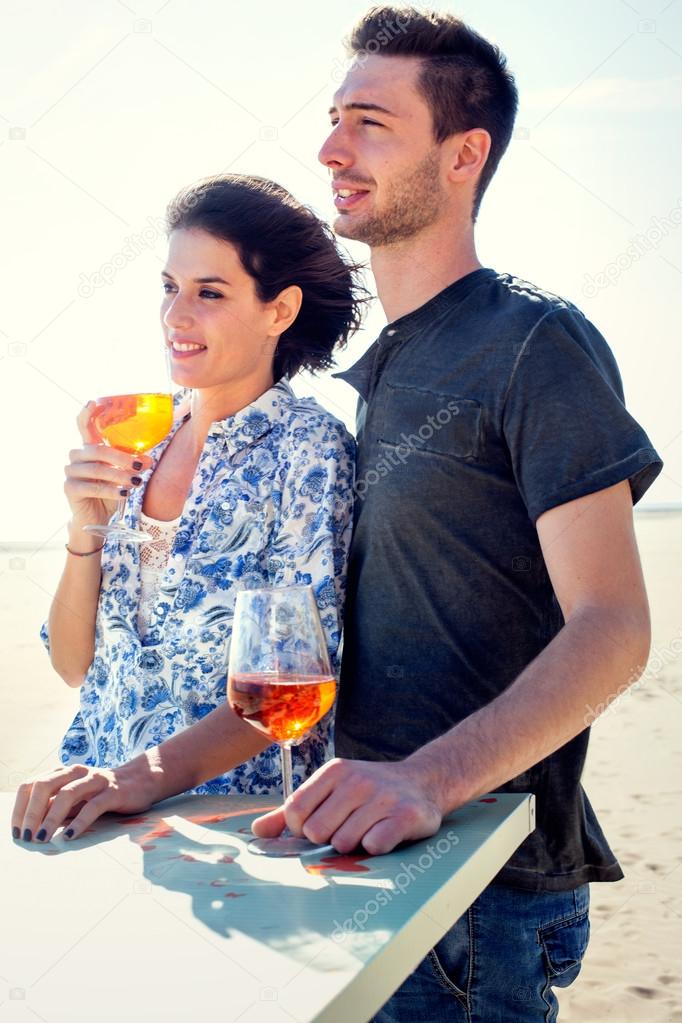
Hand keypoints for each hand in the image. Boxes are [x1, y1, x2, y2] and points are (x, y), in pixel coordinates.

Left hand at [11, 760, 158, 843]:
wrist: (140, 781)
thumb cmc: (100, 793)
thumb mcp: (74, 799)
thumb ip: (54, 808)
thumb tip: (30, 831)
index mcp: (62, 772)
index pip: (31, 785)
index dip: (20, 809)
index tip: (17, 832)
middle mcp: (75, 772)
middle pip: (44, 786)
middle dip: (31, 813)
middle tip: (26, 837)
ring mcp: (95, 780)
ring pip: (66, 794)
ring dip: (50, 819)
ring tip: (42, 839)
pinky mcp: (113, 792)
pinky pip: (93, 806)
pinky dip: (78, 822)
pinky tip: (69, 837)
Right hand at [65, 402, 151, 532]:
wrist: (96, 517)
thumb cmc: (110, 491)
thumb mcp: (124, 476)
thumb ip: (133, 465)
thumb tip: (148, 459)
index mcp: (89, 449)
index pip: (84, 426)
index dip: (87, 413)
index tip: (93, 401)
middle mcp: (77, 457)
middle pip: (97, 450)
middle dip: (121, 458)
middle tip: (140, 465)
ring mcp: (70, 472)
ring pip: (96, 469)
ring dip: (119, 475)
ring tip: (136, 482)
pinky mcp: (69, 489)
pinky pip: (92, 487)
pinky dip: (110, 490)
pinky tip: (123, 494)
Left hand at [251, 757, 444, 854]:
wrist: (421, 782)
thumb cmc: (367, 792)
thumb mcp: (330, 791)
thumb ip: (292, 812)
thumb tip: (256, 832)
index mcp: (333, 771)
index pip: (294, 812)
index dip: (302, 829)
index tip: (320, 825)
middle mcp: (357, 780)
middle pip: (317, 832)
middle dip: (328, 840)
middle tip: (348, 829)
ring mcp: (382, 796)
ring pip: (344, 843)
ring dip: (354, 846)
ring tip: (368, 830)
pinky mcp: (405, 815)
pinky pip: (374, 845)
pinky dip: (376, 848)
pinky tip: (384, 834)